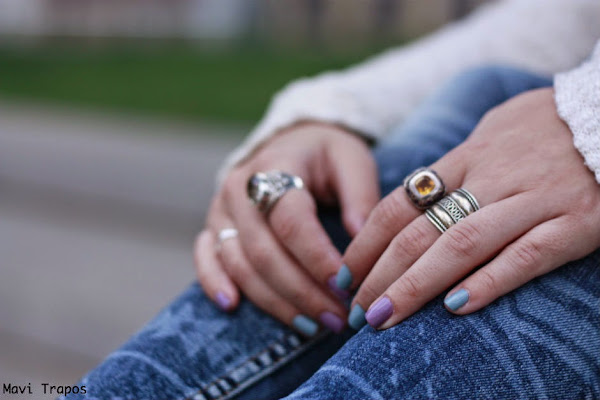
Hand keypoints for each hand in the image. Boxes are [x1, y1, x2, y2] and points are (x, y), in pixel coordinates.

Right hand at [195, 122, 378, 334]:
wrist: (291, 144)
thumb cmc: (327, 155)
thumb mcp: (353, 161)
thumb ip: (361, 197)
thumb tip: (364, 242)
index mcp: (277, 167)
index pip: (291, 220)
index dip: (316, 257)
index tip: (345, 286)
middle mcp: (240, 188)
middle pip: (264, 251)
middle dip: (302, 292)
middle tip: (337, 318)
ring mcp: (221, 209)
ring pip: (238, 263)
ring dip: (274, 301)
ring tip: (312, 325)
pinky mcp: (214, 226)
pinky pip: (206, 258)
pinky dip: (214, 283)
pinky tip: (232, 306)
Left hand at [341, 88, 599, 328]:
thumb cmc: (548, 124)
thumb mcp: (493, 128)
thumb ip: (457, 160)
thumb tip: (419, 188)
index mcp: (467, 155)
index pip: (400, 204)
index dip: (366, 242)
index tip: (345, 273)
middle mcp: (492, 178)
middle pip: (420, 231)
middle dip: (380, 273)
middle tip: (355, 309)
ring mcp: (533, 200)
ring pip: (461, 246)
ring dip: (417, 285)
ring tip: (385, 316)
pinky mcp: (575, 222)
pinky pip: (527, 256)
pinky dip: (490, 282)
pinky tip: (457, 309)